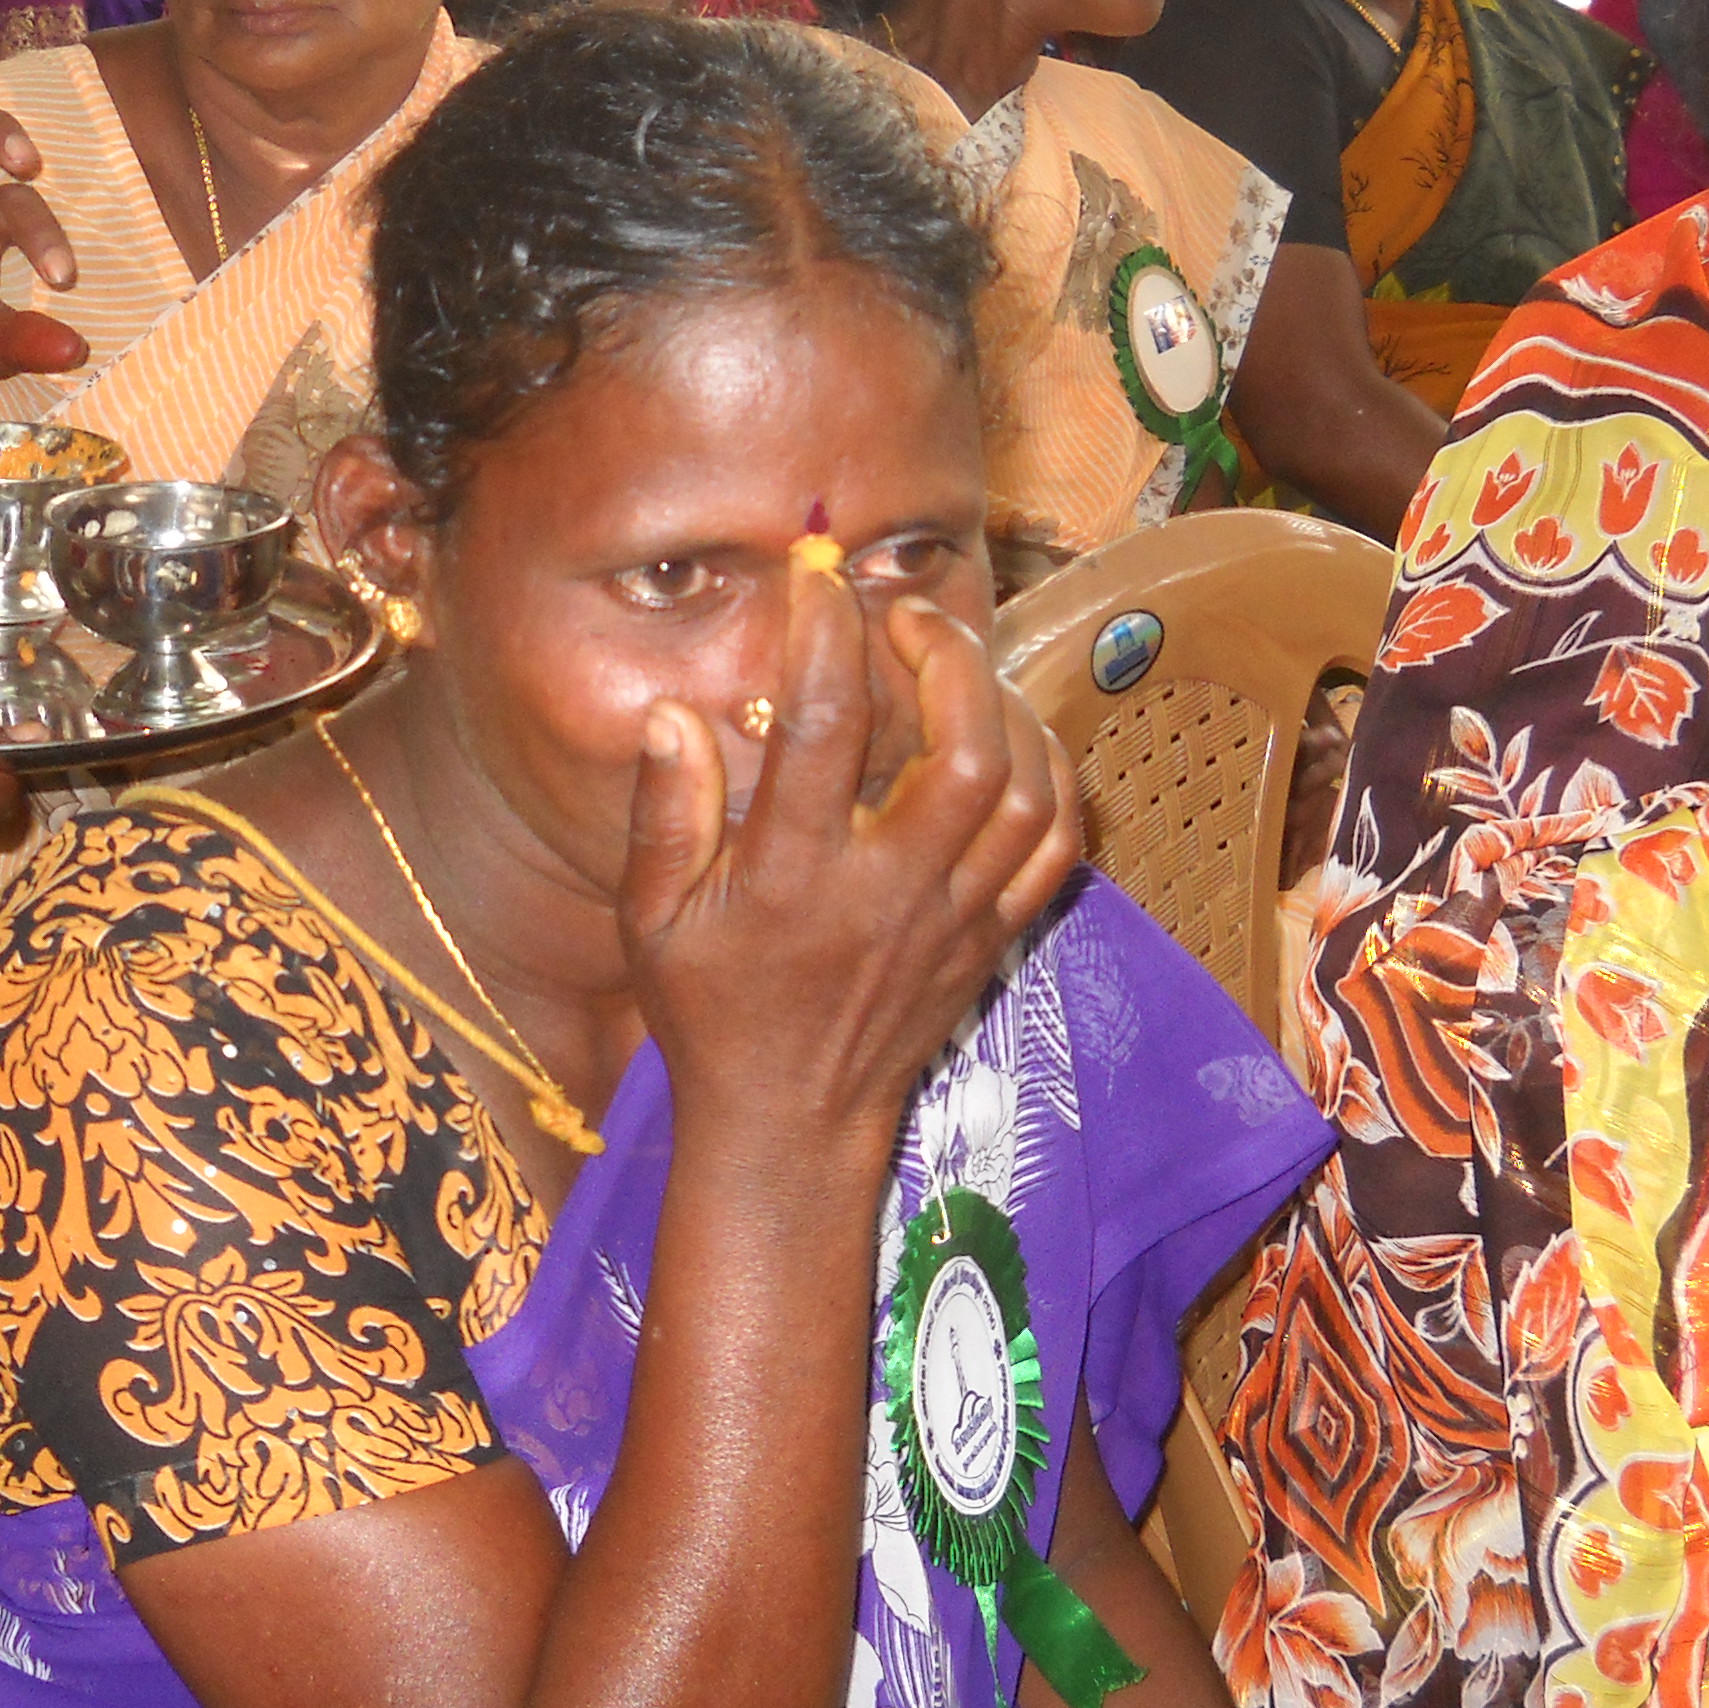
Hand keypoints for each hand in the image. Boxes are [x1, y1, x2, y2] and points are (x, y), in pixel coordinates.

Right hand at [616, 554, 1075, 1142]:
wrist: (791, 1126)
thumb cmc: (711, 1014)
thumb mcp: (652, 919)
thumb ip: (664, 814)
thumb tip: (672, 714)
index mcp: (796, 878)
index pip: (827, 730)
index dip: (828, 637)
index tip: (816, 581)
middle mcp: (889, 892)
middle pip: (967, 751)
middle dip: (948, 658)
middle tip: (904, 615)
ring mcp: (954, 917)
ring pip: (1025, 791)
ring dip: (1004, 706)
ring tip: (956, 666)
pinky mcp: (992, 938)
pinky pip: (1055, 845)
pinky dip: (1050, 775)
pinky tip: (1012, 736)